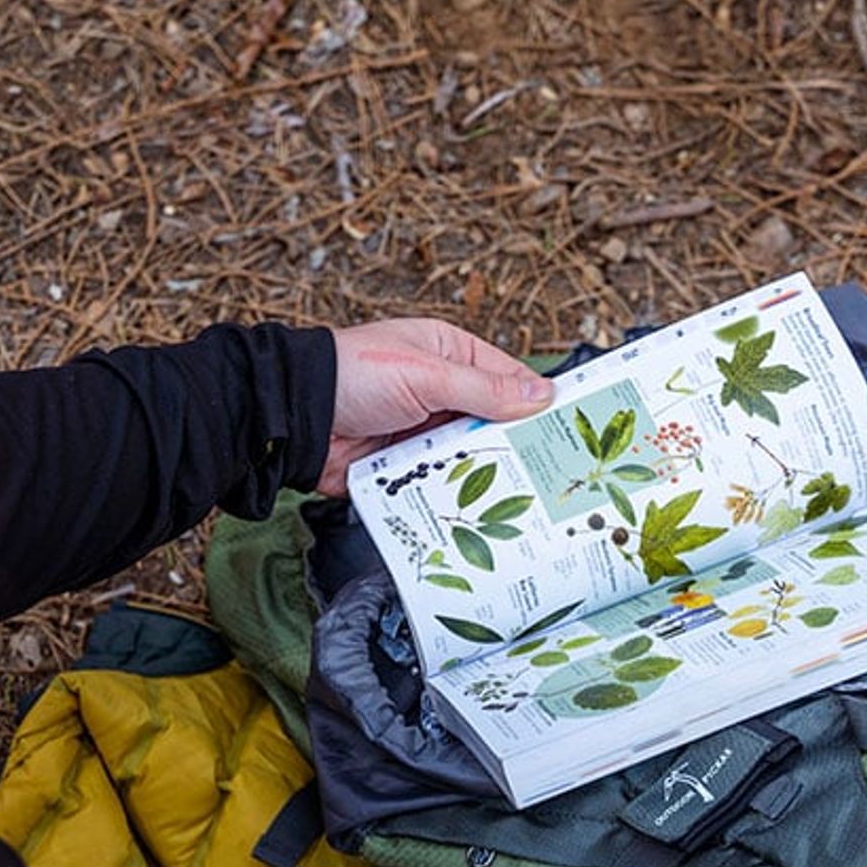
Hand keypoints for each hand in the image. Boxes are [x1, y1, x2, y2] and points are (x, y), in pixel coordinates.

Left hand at [317, 318, 554, 496]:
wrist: (294, 417)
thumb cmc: (353, 375)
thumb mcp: (426, 375)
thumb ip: (484, 389)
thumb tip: (542, 395)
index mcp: (449, 354)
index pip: (509, 377)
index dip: (539, 402)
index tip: (572, 428)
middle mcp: (440, 392)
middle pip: (493, 423)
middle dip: (515, 446)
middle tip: (555, 474)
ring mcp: (422, 431)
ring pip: (469, 457)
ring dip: (484, 474)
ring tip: (524, 499)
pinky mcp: (403, 466)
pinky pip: (439, 482)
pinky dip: (453, 495)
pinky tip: (479, 512)